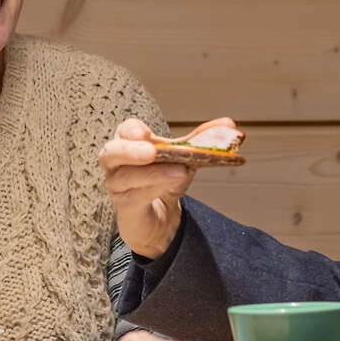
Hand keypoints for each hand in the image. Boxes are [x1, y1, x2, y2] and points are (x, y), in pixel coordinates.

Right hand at [100, 118, 229, 257]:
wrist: (159, 216)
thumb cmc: (165, 180)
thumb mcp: (184, 158)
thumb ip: (203, 140)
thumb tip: (228, 124)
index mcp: (130, 142)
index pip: (125, 130)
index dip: (133, 130)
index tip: (146, 133)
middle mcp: (117, 163)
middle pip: (111, 152)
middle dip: (130, 150)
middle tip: (151, 150)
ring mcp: (117, 185)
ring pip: (125, 177)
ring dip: (152, 173)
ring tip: (179, 171)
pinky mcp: (124, 206)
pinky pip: (135, 197)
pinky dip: (154, 189)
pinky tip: (171, 186)